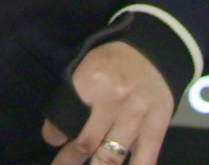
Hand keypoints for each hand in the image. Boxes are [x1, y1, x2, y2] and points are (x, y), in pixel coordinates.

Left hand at [43, 42, 173, 164]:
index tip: (53, 141)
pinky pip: (144, 161)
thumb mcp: (85, 67)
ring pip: (110, 158)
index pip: (62, 119)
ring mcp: (136, 117)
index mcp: (91, 81)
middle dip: (69, 160)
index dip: (53, 136)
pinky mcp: (156, 129)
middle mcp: (113, 101)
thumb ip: (72, 96)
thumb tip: (58, 134)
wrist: (154, 54)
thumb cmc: (113, 62)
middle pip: (85, 144)